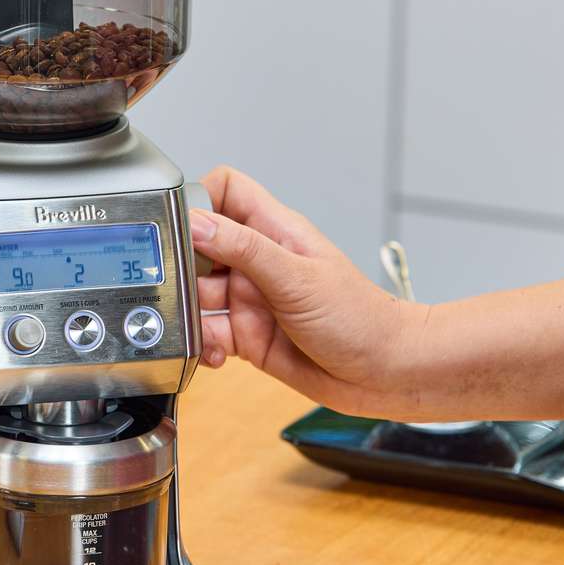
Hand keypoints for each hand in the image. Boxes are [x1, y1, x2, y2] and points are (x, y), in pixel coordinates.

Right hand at [190, 166, 424, 417]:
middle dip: (182, 269)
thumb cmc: (361, 318)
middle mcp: (257, 262)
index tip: (179, 226)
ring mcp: (251, 298)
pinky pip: (208, 333)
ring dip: (189, 313)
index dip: (198, 201)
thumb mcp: (297, 278)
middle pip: (198, 248)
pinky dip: (202, 344)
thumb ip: (244, 249)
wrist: (385, 373)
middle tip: (179, 289)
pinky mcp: (247, 335)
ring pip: (198, 295)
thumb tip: (196, 223)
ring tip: (198, 327)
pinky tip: (215, 353)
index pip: (224, 192)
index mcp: (273, 231)